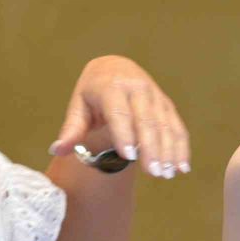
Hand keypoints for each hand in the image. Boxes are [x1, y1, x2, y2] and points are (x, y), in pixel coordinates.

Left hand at [48, 55, 190, 178]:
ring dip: (168, 149)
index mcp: (110, 87)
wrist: (115, 67)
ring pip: (164, 124)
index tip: (129, 156)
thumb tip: (57, 150)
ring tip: (167, 173)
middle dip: (151, 147)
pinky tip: (183, 166)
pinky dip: (181, 146)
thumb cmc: (92, 92)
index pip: (119, 112)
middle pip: (146, 119)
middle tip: (153, 171)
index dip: (125, 133)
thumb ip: (71, 129)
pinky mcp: (166, 103)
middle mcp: (136, 87)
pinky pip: (176, 125)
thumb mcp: (78, 105)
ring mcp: (154, 95)